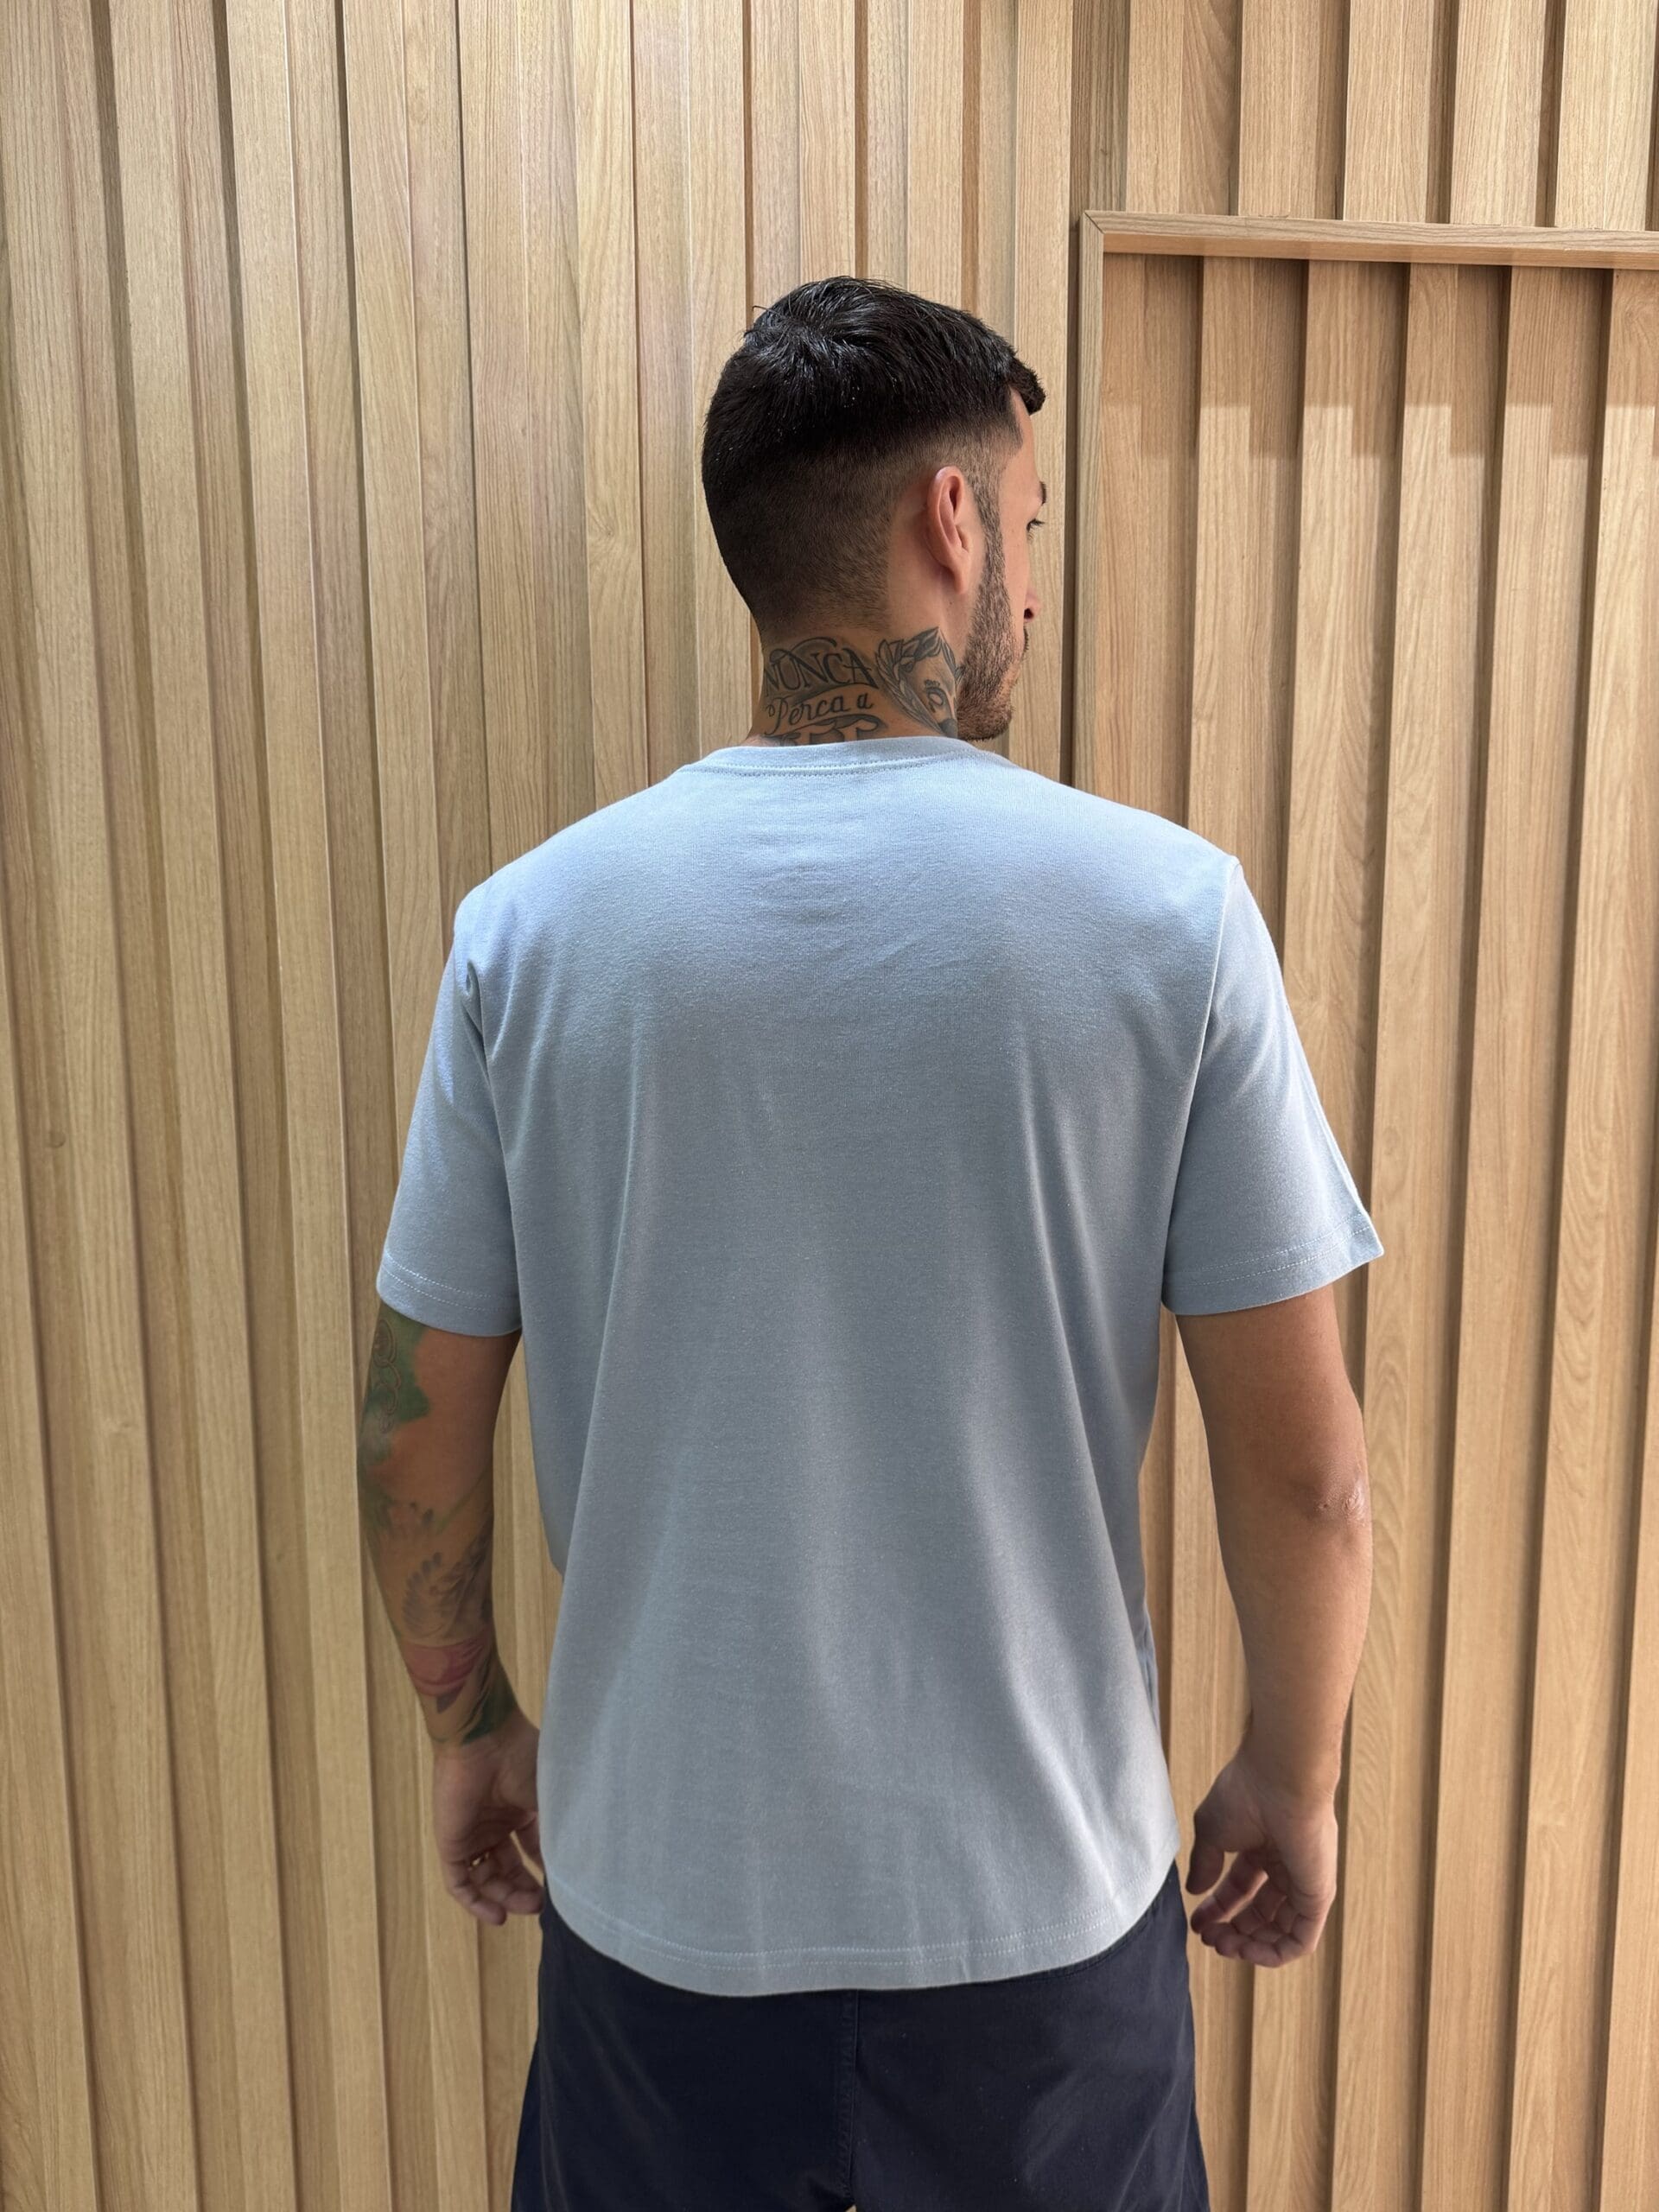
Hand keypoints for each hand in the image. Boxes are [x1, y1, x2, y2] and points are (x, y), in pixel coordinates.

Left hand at [431, 1705, 544, 1924]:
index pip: (531, 1850)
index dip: (544, 1870)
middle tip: (543, 1905)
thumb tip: (577, 1863)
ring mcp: (472, 1834)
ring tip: (527, 1908)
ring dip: (506, 1897)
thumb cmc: (522, 1760)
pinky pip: (459, 1883)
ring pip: (487, 1879)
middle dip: (525, 1889)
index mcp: (519, 1808)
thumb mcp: (549, 1797)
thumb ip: (557, 1829)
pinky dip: (476, 1903)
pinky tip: (498, 1916)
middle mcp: (495, 1823)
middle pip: (508, 1868)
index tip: (561, 1888)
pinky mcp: (451, 1844)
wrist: (484, 1741)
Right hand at [1184, 1740, 1337, 1966]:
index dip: (1218, 1909)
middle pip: (1260, 1913)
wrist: (1279, 1780)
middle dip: (1232, 1930)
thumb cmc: (1245, 1794)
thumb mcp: (1212, 1831)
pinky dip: (1274, 1953)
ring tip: (1223, 1945)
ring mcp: (1304, 1882)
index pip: (1241, 1888)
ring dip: (1249, 1946)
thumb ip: (1204, 1863)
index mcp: (1263, 1846)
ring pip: (1280, 1931)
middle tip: (1208, 1938)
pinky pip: (1300, 1940)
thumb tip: (1195, 1891)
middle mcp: (1286, 1866)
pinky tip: (1247, 1952)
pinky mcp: (1319, 1897)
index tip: (1196, 1923)